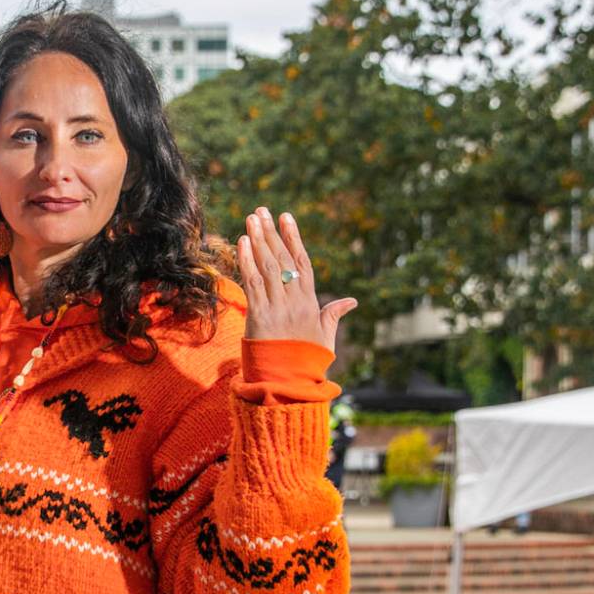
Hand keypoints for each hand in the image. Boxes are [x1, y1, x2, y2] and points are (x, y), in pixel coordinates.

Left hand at [236, 207, 357, 352]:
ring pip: (267, 267)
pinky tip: (241, 243)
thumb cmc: (306, 360)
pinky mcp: (259, 315)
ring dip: (258, 241)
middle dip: (272, 233)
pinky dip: (246, 261)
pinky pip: (252, 283)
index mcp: (310, 302)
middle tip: (262, 210)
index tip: (286, 217)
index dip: (294, 238)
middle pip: (283, 259)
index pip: (302, 263)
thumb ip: (333, 315)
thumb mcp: (325, 336)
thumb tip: (351, 302)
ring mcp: (277, 307)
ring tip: (251, 219)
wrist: (289, 382)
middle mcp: (294, 301)